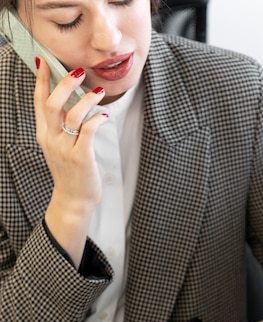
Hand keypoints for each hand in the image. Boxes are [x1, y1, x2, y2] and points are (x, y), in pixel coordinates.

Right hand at [34, 58, 108, 266]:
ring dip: (87, 100)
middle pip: (53, 103)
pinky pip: (88, 131)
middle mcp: (52, 139)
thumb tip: (69, 102)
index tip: (44, 62)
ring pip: (72, 116)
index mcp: (44, 134)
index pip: (39, 102)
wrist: (73, 199)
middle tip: (79, 72)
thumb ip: (61, 126)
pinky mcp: (81, 157)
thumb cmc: (70, 172)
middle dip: (65, 84)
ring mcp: (66, 149)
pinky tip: (104, 116)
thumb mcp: (59, 146)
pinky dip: (97, 120)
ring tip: (98, 93)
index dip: (41, 80)